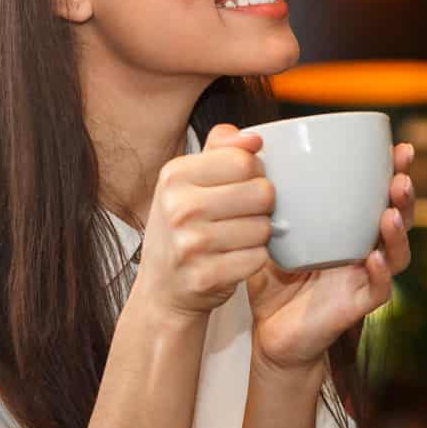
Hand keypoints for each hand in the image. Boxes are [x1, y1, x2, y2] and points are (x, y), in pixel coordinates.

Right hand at [131, 125, 272, 320]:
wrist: (162, 288)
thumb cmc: (183, 228)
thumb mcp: (189, 181)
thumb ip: (222, 149)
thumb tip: (254, 138)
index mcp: (174, 175)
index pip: (244, 160)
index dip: (255, 173)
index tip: (243, 185)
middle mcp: (178, 208)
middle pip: (261, 193)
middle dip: (262, 205)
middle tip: (242, 215)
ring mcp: (190, 245)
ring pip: (264, 227)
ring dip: (259, 234)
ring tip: (235, 238)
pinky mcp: (206, 276)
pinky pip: (259, 258)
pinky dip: (254, 259)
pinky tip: (233, 259)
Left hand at [246, 142, 416, 373]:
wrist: (267, 330)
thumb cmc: (270, 276)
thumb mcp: (257, 224)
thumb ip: (243, 181)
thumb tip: (226, 131)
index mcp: (348, 225)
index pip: (378, 192)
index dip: (393, 169)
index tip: (397, 146)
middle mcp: (364, 247)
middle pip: (398, 216)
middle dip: (404, 194)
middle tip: (400, 174)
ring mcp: (363, 276)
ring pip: (397, 252)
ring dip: (398, 231)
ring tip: (391, 213)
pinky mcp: (356, 304)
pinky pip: (378, 289)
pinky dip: (380, 273)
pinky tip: (374, 257)